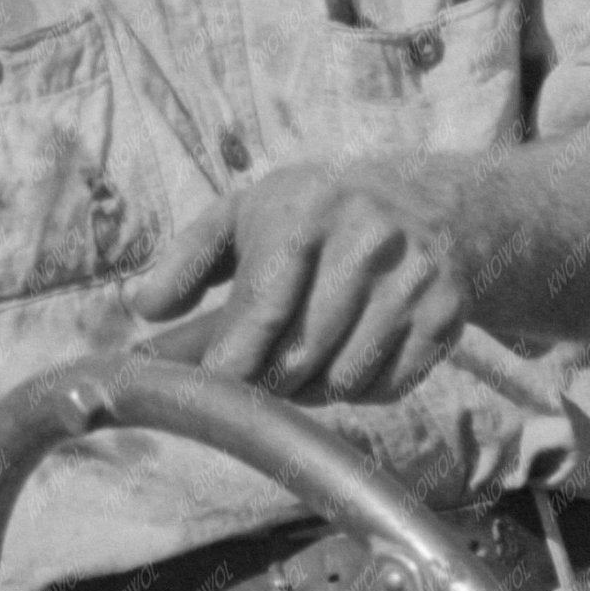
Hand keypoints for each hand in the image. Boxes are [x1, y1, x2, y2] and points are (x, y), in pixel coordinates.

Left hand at [123, 162, 472, 398]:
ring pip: (339, 380)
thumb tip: (144, 309)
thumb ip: (186, 259)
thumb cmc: (317, 214)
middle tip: (257, 371)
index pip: (260, 312)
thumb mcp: (246, 215)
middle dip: (266, 379)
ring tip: (305, 356)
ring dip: (311, 388)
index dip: (230, 363)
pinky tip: (352, 352)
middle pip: (297, 358)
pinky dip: (358, 387)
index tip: (215, 383)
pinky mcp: (445, 318)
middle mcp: (365, 243)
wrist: (435, 203)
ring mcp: (412, 282)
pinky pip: (384, 388)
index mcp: (304, 214)